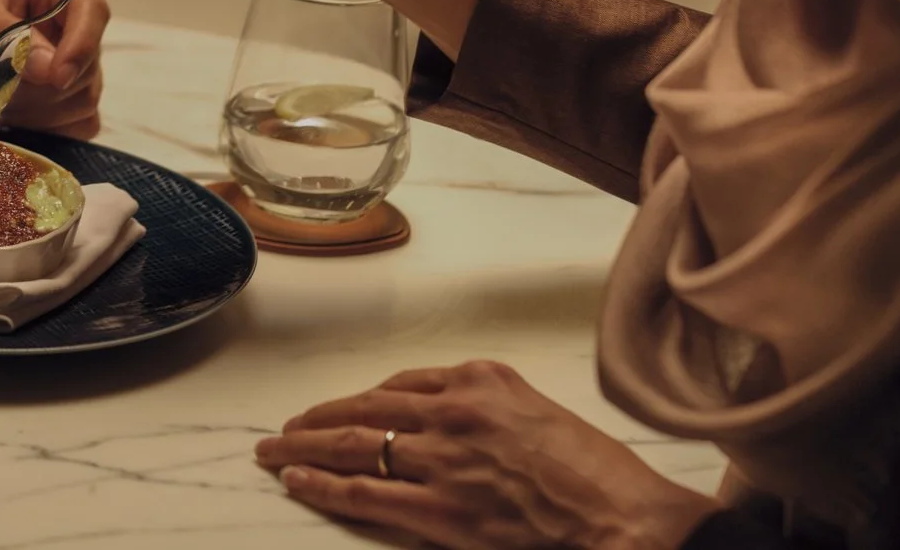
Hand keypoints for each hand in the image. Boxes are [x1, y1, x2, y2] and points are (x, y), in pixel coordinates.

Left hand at [0, 0, 108, 136]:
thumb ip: (8, 37)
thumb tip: (52, 68)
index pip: (92, 11)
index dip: (82, 44)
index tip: (55, 76)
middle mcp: (67, 26)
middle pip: (89, 63)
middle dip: (50, 85)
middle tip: (1, 87)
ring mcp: (66, 66)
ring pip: (85, 97)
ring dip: (43, 110)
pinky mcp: (59, 102)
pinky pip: (78, 124)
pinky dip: (52, 130)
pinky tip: (16, 121)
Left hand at [255, 360, 718, 549]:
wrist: (623, 519)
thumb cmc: (596, 473)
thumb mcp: (538, 410)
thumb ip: (486, 403)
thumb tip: (443, 412)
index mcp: (479, 380)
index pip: (399, 383)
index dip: (359, 400)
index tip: (337, 409)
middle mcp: (452, 410)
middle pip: (364, 408)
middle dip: (317, 419)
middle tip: (285, 428)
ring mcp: (442, 459)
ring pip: (352, 445)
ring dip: (305, 448)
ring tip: (275, 451)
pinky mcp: (439, 508)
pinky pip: (363, 492)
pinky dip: (323, 486)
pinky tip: (296, 482)